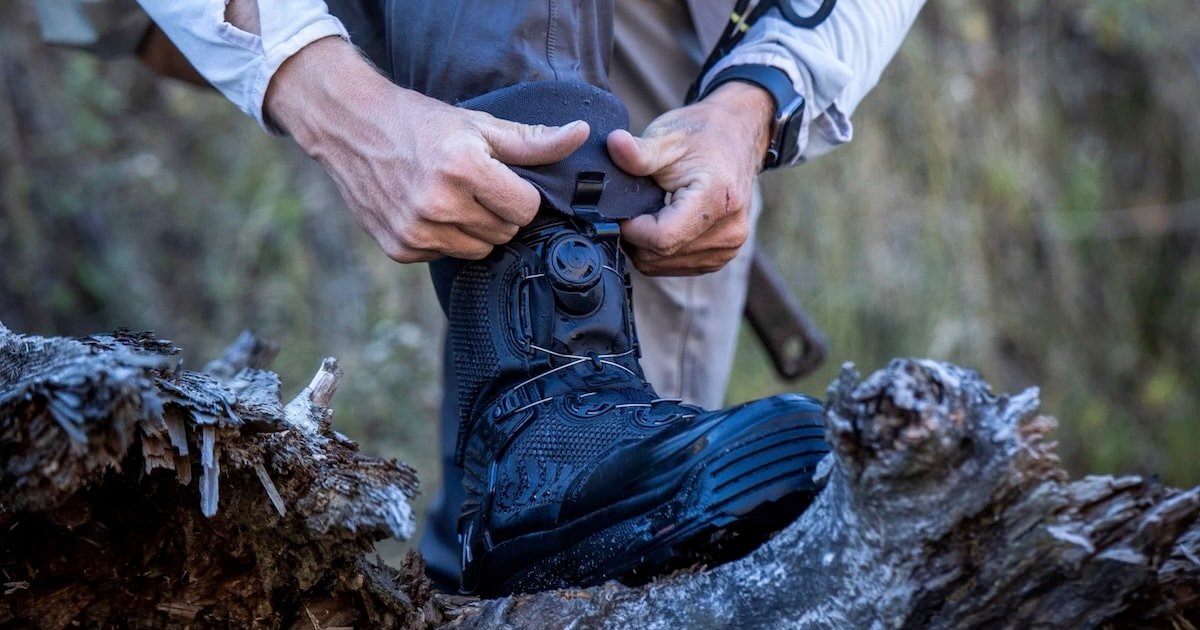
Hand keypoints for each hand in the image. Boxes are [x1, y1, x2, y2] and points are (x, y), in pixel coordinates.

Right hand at [265, 38, 589, 261]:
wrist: (351, 128)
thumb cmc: (421, 123)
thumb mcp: (479, 125)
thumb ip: (533, 141)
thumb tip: (582, 134)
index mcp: (462, 168)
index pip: (525, 208)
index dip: (521, 193)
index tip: (502, 178)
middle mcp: (437, 204)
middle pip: (506, 232)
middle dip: (500, 211)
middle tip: (475, 185)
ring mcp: (415, 231)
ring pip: (479, 250)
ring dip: (476, 228)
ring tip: (453, 197)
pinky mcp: (399, 249)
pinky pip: (447, 256)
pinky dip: (446, 238)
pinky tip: (429, 210)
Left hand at [607, 81, 773, 274]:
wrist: (738, 136)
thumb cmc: (703, 135)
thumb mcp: (668, 138)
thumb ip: (639, 152)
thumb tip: (613, 145)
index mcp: (718, 200)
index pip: (662, 239)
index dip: (632, 229)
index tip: (620, 210)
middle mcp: (729, 231)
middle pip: (660, 256)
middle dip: (635, 238)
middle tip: (630, 210)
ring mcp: (728, 248)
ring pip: (664, 266)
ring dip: (646, 246)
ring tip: (648, 213)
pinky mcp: (721, 256)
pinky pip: (676, 267)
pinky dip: (660, 251)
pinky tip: (661, 224)